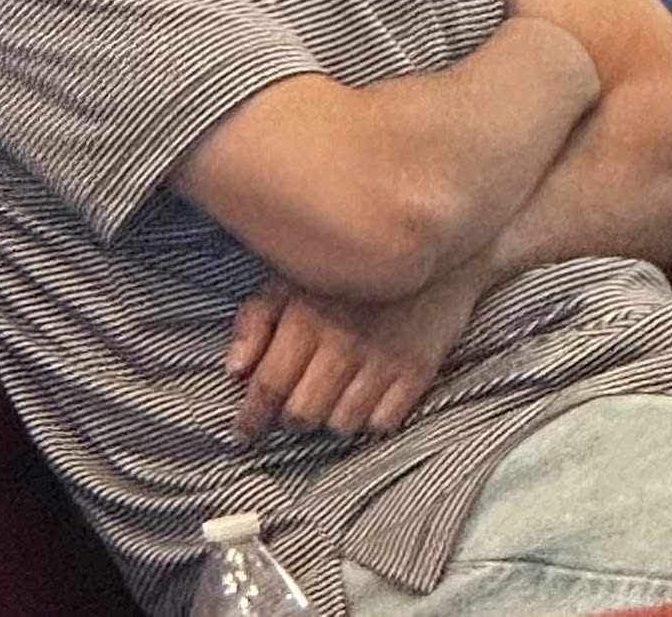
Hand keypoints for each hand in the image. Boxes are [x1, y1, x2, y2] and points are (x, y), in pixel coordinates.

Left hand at [224, 262, 488, 443]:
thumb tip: (234, 370)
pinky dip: (369, 419)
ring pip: (340, 424)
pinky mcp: (417, 371)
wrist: (438, 240)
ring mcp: (383, 358)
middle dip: (290, 416)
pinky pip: (383, 423)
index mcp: (307, 316)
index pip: (268, 385)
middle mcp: (343, 342)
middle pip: (302, 412)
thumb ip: (257, 318)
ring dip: (329, 418)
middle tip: (293, 408)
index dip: (251, 417)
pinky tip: (365, 398)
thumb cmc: (356, 257)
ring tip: (331, 398)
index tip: (245, 432)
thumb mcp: (295, 273)